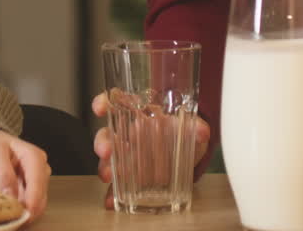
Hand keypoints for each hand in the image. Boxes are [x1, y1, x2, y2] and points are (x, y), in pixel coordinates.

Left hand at [0, 129, 49, 220]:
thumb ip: (3, 173)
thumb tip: (11, 195)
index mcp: (34, 156)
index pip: (38, 180)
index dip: (33, 199)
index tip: (25, 213)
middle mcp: (40, 170)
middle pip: (40, 196)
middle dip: (29, 211)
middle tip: (13, 221)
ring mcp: (36, 182)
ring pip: (37, 205)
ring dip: (25, 215)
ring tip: (10, 220)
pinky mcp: (28, 193)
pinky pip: (29, 207)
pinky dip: (21, 214)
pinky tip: (10, 217)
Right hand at [91, 92, 210, 209]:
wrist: (190, 155)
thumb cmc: (184, 134)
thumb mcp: (192, 128)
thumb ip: (196, 127)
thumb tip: (202, 131)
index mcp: (140, 115)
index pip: (117, 102)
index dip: (104, 102)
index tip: (100, 108)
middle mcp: (128, 134)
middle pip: (108, 133)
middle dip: (103, 142)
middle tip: (106, 151)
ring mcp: (128, 156)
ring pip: (108, 159)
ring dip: (105, 166)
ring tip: (108, 176)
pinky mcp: (131, 177)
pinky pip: (117, 184)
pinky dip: (112, 193)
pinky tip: (111, 199)